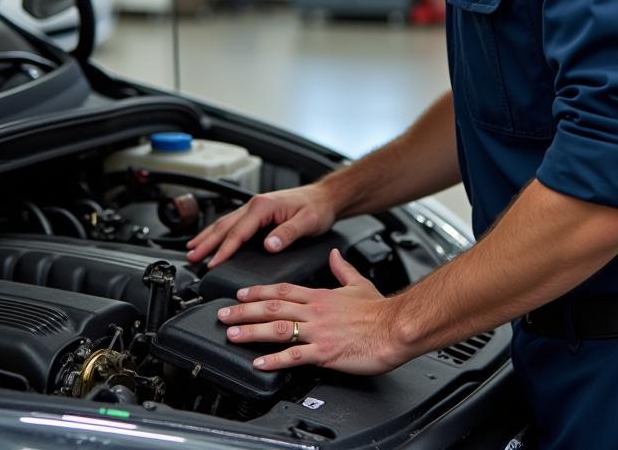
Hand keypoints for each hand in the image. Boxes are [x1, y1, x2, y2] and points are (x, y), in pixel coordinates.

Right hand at [186, 183, 336, 267]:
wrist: (325, 197)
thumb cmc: (317, 208)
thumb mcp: (307, 222)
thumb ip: (287, 234)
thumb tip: (269, 245)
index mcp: (264, 206)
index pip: (238, 232)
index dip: (223, 249)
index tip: (211, 263)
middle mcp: (256, 205)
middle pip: (225, 225)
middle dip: (206, 242)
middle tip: (191, 257)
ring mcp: (255, 207)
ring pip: (225, 223)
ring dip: (208, 236)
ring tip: (192, 249)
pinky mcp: (258, 212)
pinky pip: (233, 223)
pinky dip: (219, 232)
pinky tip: (212, 239)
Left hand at [217, 249, 408, 374]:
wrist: (395, 327)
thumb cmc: (380, 310)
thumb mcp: (359, 283)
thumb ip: (343, 269)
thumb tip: (334, 254)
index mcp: (320, 295)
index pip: (282, 289)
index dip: (258, 291)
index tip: (239, 294)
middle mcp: (314, 311)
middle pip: (272, 307)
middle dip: (244, 311)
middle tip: (222, 315)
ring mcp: (318, 331)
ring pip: (277, 328)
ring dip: (251, 331)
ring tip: (231, 334)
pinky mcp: (324, 352)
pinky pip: (294, 356)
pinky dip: (274, 360)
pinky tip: (259, 363)